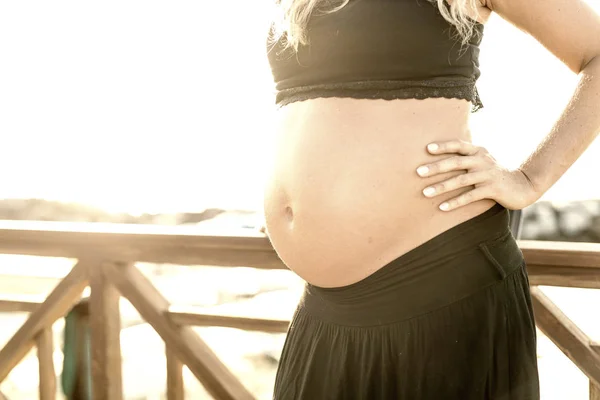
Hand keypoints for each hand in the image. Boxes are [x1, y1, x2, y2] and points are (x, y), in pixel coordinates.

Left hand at [416, 140, 540, 210]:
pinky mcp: (492, 190)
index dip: (443, 146)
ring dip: (441, 186)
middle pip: (455, 162)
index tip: (427, 148)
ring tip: (425, 192)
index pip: (458, 145)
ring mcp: (487, 175)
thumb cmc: (494, 174)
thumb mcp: (482, 161)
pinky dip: (455, 202)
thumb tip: (438, 159)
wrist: (522, 185)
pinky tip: (442, 207)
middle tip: (418, 172)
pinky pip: (470, 196)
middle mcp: (482, 161)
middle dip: (435, 167)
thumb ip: (465, 158)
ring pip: (461, 180)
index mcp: (478, 151)